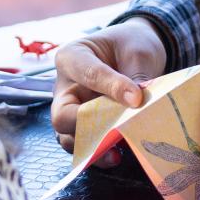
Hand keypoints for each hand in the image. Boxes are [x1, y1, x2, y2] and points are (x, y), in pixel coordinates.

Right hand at [50, 18, 167, 153]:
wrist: (134, 51)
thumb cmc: (131, 44)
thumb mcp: (137, 53)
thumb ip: (136, 77)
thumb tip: (138, 105)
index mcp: (72, 56)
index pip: (86, 74)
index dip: (112, 87)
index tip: (136, 97)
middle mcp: (65, 86)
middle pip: (62, 115)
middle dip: (88, 127)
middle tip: (117, 129)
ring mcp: (71, 109)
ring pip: (67, 137)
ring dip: (92, 146)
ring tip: (116, 151)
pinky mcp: (83, 126)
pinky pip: (83, 146)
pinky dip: (97, 154)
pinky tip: (116, 154)